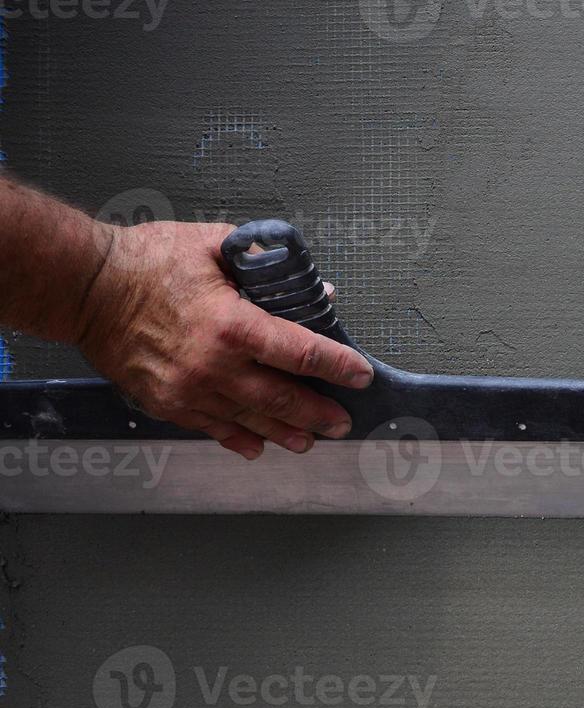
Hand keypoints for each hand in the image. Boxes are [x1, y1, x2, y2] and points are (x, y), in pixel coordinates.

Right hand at [76, 221, 374, 459]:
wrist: (84, 288)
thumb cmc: (146, 261)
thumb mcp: (212, 246)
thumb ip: (266, 265)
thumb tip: (313, 290)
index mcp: (233, 325)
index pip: (303, 353)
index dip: (338, 367)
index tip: (360, 375)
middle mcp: (215, 366)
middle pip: (284, 399)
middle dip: (319, 413)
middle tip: (343, 422)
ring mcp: (190, 390)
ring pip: (252, 421)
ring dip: (286, 433)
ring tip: (310, 441)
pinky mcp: (167, 403)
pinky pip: (212, 428)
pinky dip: (238, 439)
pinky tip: (258, 447)